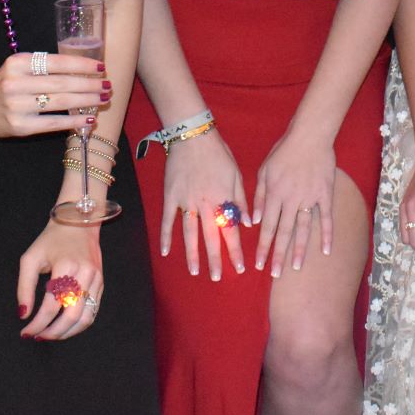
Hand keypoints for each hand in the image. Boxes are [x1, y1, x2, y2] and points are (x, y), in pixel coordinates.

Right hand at [0, 52, 107, 138]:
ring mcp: (17, 106)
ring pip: (60, 102)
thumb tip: (84, 70)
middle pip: (62, 83)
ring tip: (102, 99)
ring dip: (86, 101)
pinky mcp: (19, 126)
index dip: (81, 64)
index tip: (101, 66)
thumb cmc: (5, 83)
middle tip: (107, 85)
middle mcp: (16, 83)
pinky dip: (73, 121)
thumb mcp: (19, 67)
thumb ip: (44, 67)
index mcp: (18, 63)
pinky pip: (53, 123)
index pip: (57, 62)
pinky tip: (88, 118)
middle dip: (89, 84)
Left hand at [16, 220, 101, 340]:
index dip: (37, 323)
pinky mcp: (101, 283)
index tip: (25, 332)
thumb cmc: (51, 240)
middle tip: (38, 337)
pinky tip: (65, 326)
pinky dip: (79, 324)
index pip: (51, 305)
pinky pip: (93, 311)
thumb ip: (24, 288)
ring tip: (51, 335)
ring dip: (68, 332)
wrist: (79, 221)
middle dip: (53, 332)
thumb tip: (23, 315)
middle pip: (71, 316)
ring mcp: (96, 279)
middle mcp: (85, 274)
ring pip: (86, 318)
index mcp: (66, 266)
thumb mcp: (30, 259)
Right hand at [157, 129, 248, 279]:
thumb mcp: (237, 174)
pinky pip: (167, 221)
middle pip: (210, 237)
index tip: (240, 268)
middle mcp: (205, 204)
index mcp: (223, 199)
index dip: (236, 251)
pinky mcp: (171, 196)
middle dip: (215, 260)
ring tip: (196, 271)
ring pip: (189, 233)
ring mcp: (186, 202)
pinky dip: (166, 237)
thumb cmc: (218, 153)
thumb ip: (241, 200)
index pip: (231, 231)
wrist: (193, 135)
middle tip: (216, 278)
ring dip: (193, 254)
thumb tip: (248, 223)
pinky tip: (166, 253)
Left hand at [253, 130, 335, 276]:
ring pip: (303, 229)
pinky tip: (326, 251)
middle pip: (284, 232)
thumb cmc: (284, 151)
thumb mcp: (264, 170)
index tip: (259, 264)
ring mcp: (310, 198)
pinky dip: (327, 235)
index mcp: (275, 194)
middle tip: (275, 275)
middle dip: (279, 255)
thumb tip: (255, 221)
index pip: (267, 226)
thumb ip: (259, 196)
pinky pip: (326, 218)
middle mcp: (291, 199)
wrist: (310, 136)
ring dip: (299, 249)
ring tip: (296, 268)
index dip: (263, 246)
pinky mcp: (325, 194)